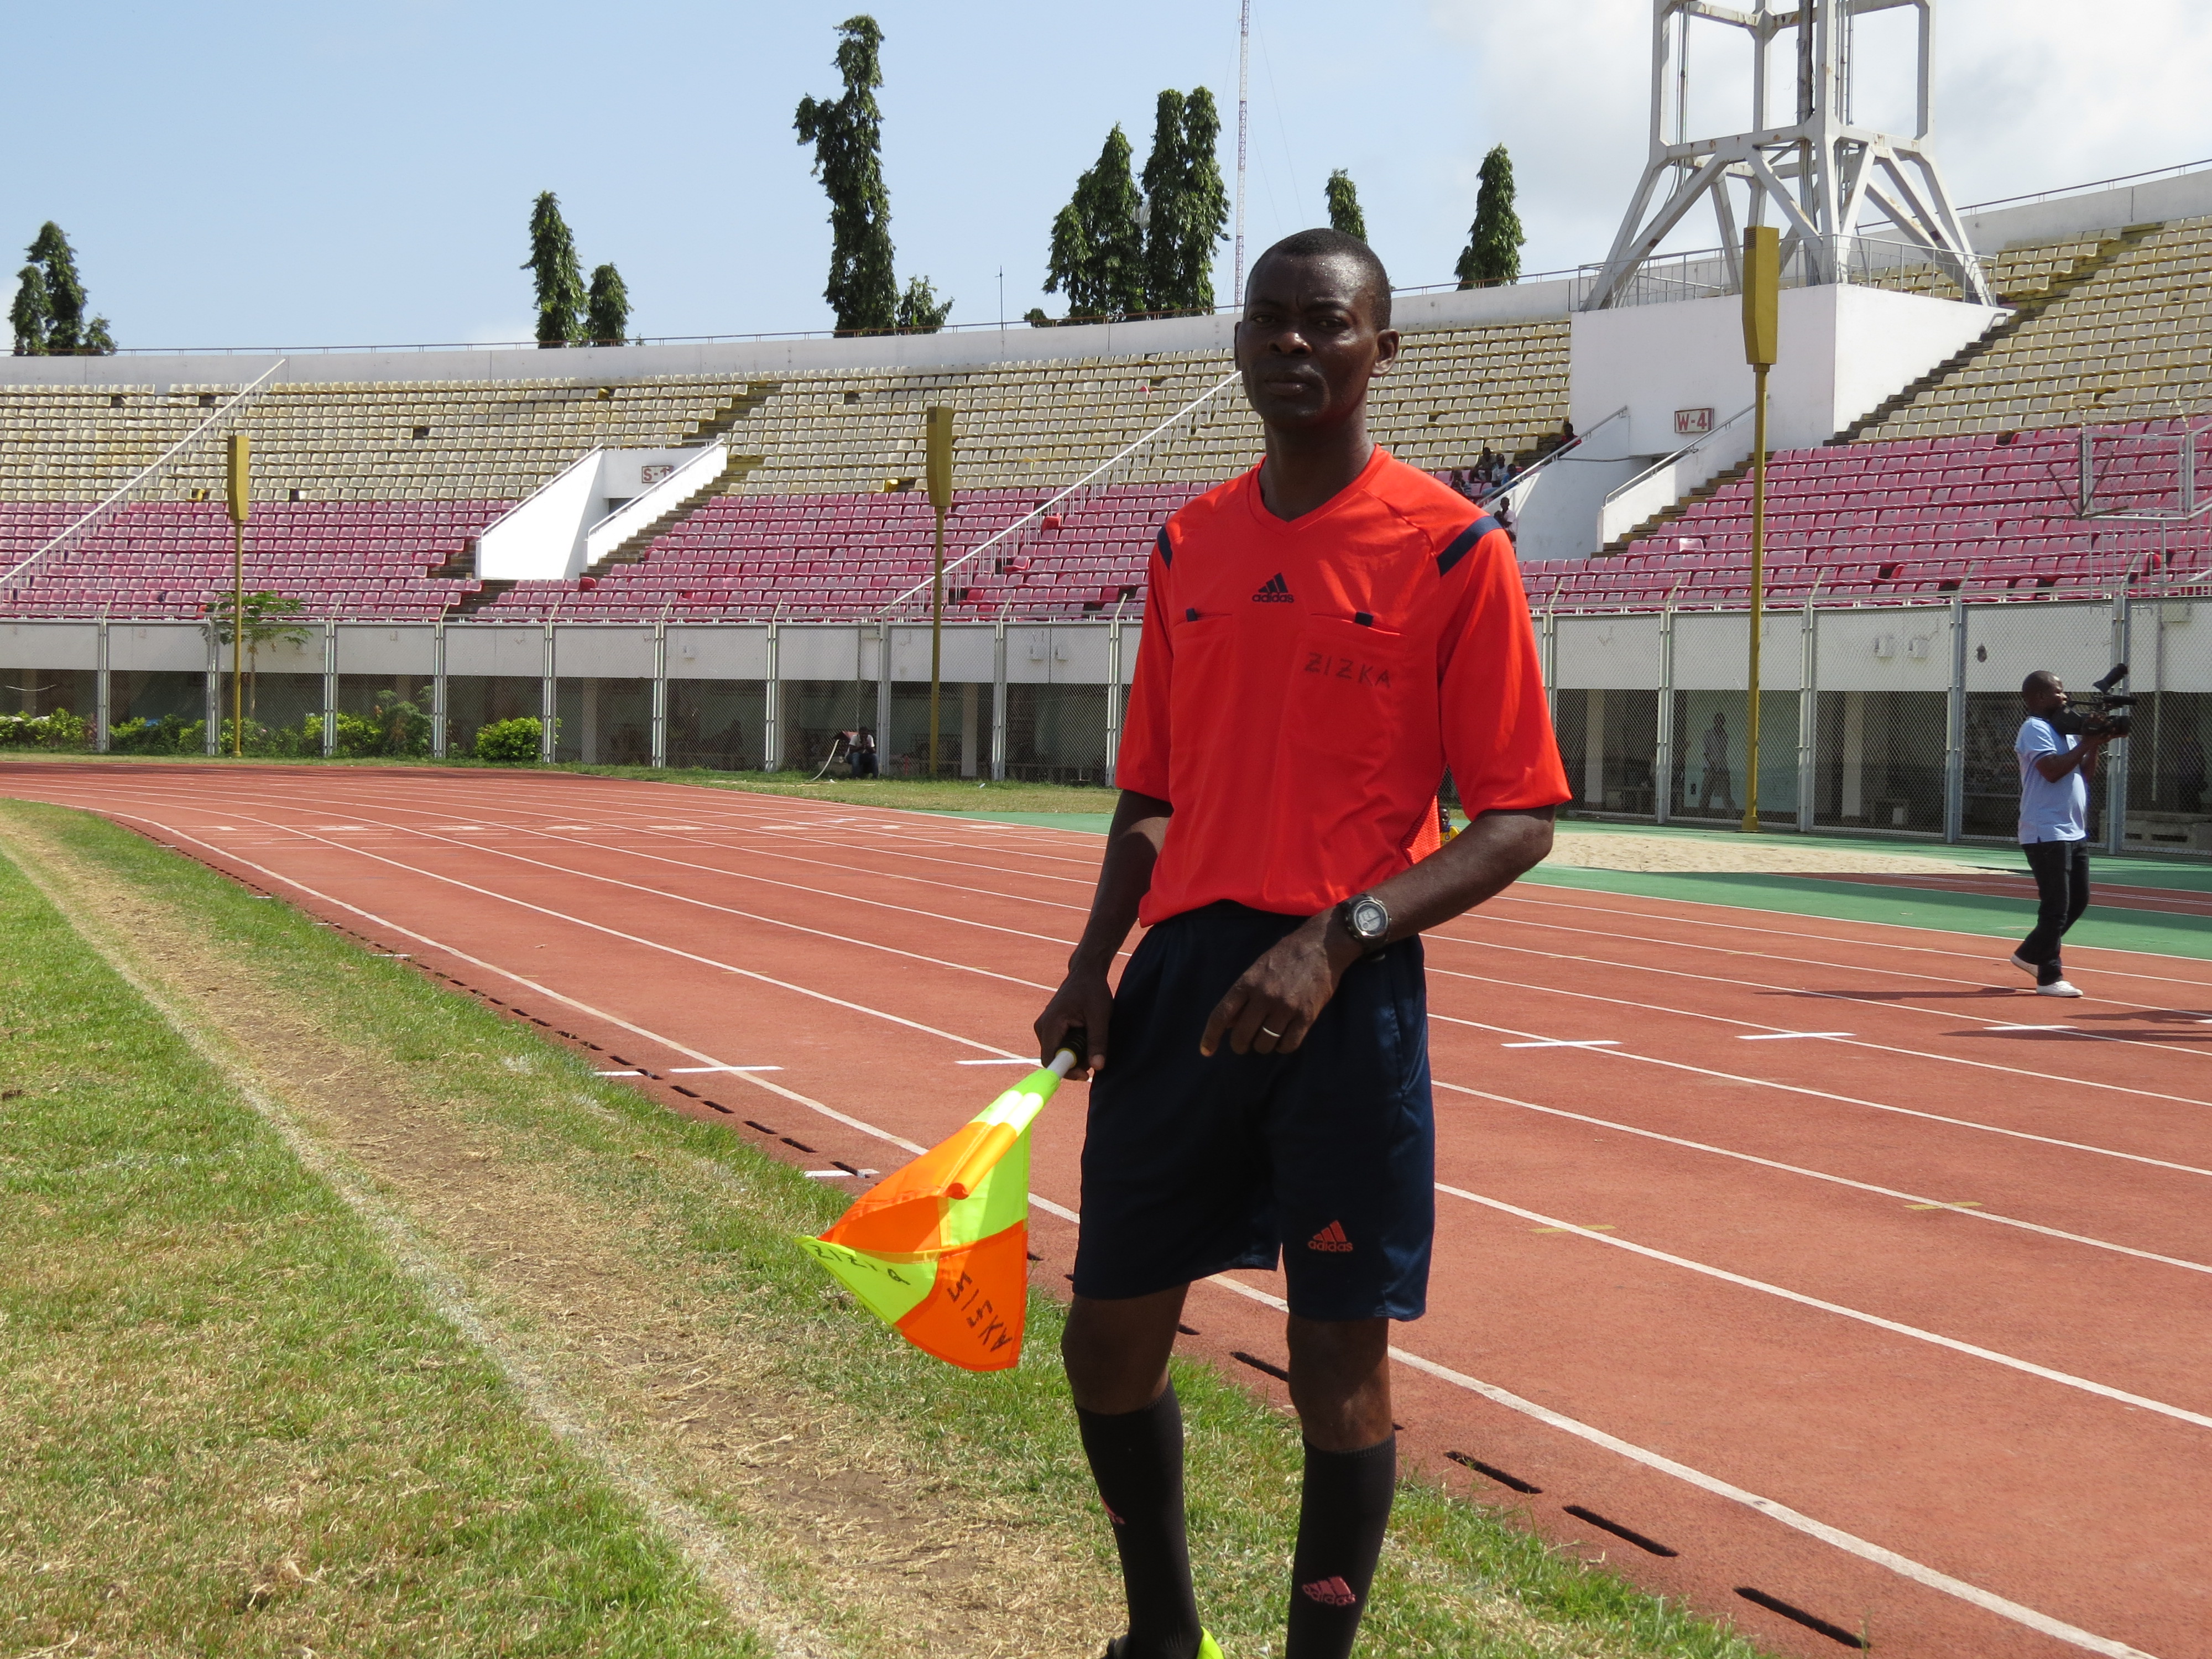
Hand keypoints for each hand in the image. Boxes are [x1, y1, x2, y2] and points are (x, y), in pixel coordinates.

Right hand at [1036, 959, 1113, 1078]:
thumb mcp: (1099, 1015)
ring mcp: (1044, 1028)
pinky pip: (1060, 1046)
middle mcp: (1042, 1027)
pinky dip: (1075, 1046)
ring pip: (1059, 1053)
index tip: (1085, 1075)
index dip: (1066, 1072)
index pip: (1050, 1060)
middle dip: (1076, 1062)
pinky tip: (1086, 1033)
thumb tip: (1098, 1067)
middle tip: (1096, 1054)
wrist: (1085, 973)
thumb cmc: (1092, 990)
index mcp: (1051, 1024)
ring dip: (1077, 1053)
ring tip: (1092, 1036)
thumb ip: (1098, 1041)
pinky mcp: (1050, 1028)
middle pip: (1055, 1059)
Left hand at [1200, 914, 1359, 1057]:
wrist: (1322, 945)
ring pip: (1264, 1044)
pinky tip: (1284, 1038)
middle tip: (1244, 1044)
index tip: (1206, 1051)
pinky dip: (1283, 1047)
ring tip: (1267, 1038)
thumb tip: (1229, 1024)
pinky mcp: (1306, 1016)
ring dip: (1263, 1046)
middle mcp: (1264, 996)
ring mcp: (1286, 1007)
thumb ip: (1243, 995)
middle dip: (1240, 1045)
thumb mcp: (1257, 969)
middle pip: (1242, 1036)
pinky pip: (1288, 1045)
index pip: (1221, 1015)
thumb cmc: (1286, 955)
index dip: (1211, 1036)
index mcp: (1247, 983)